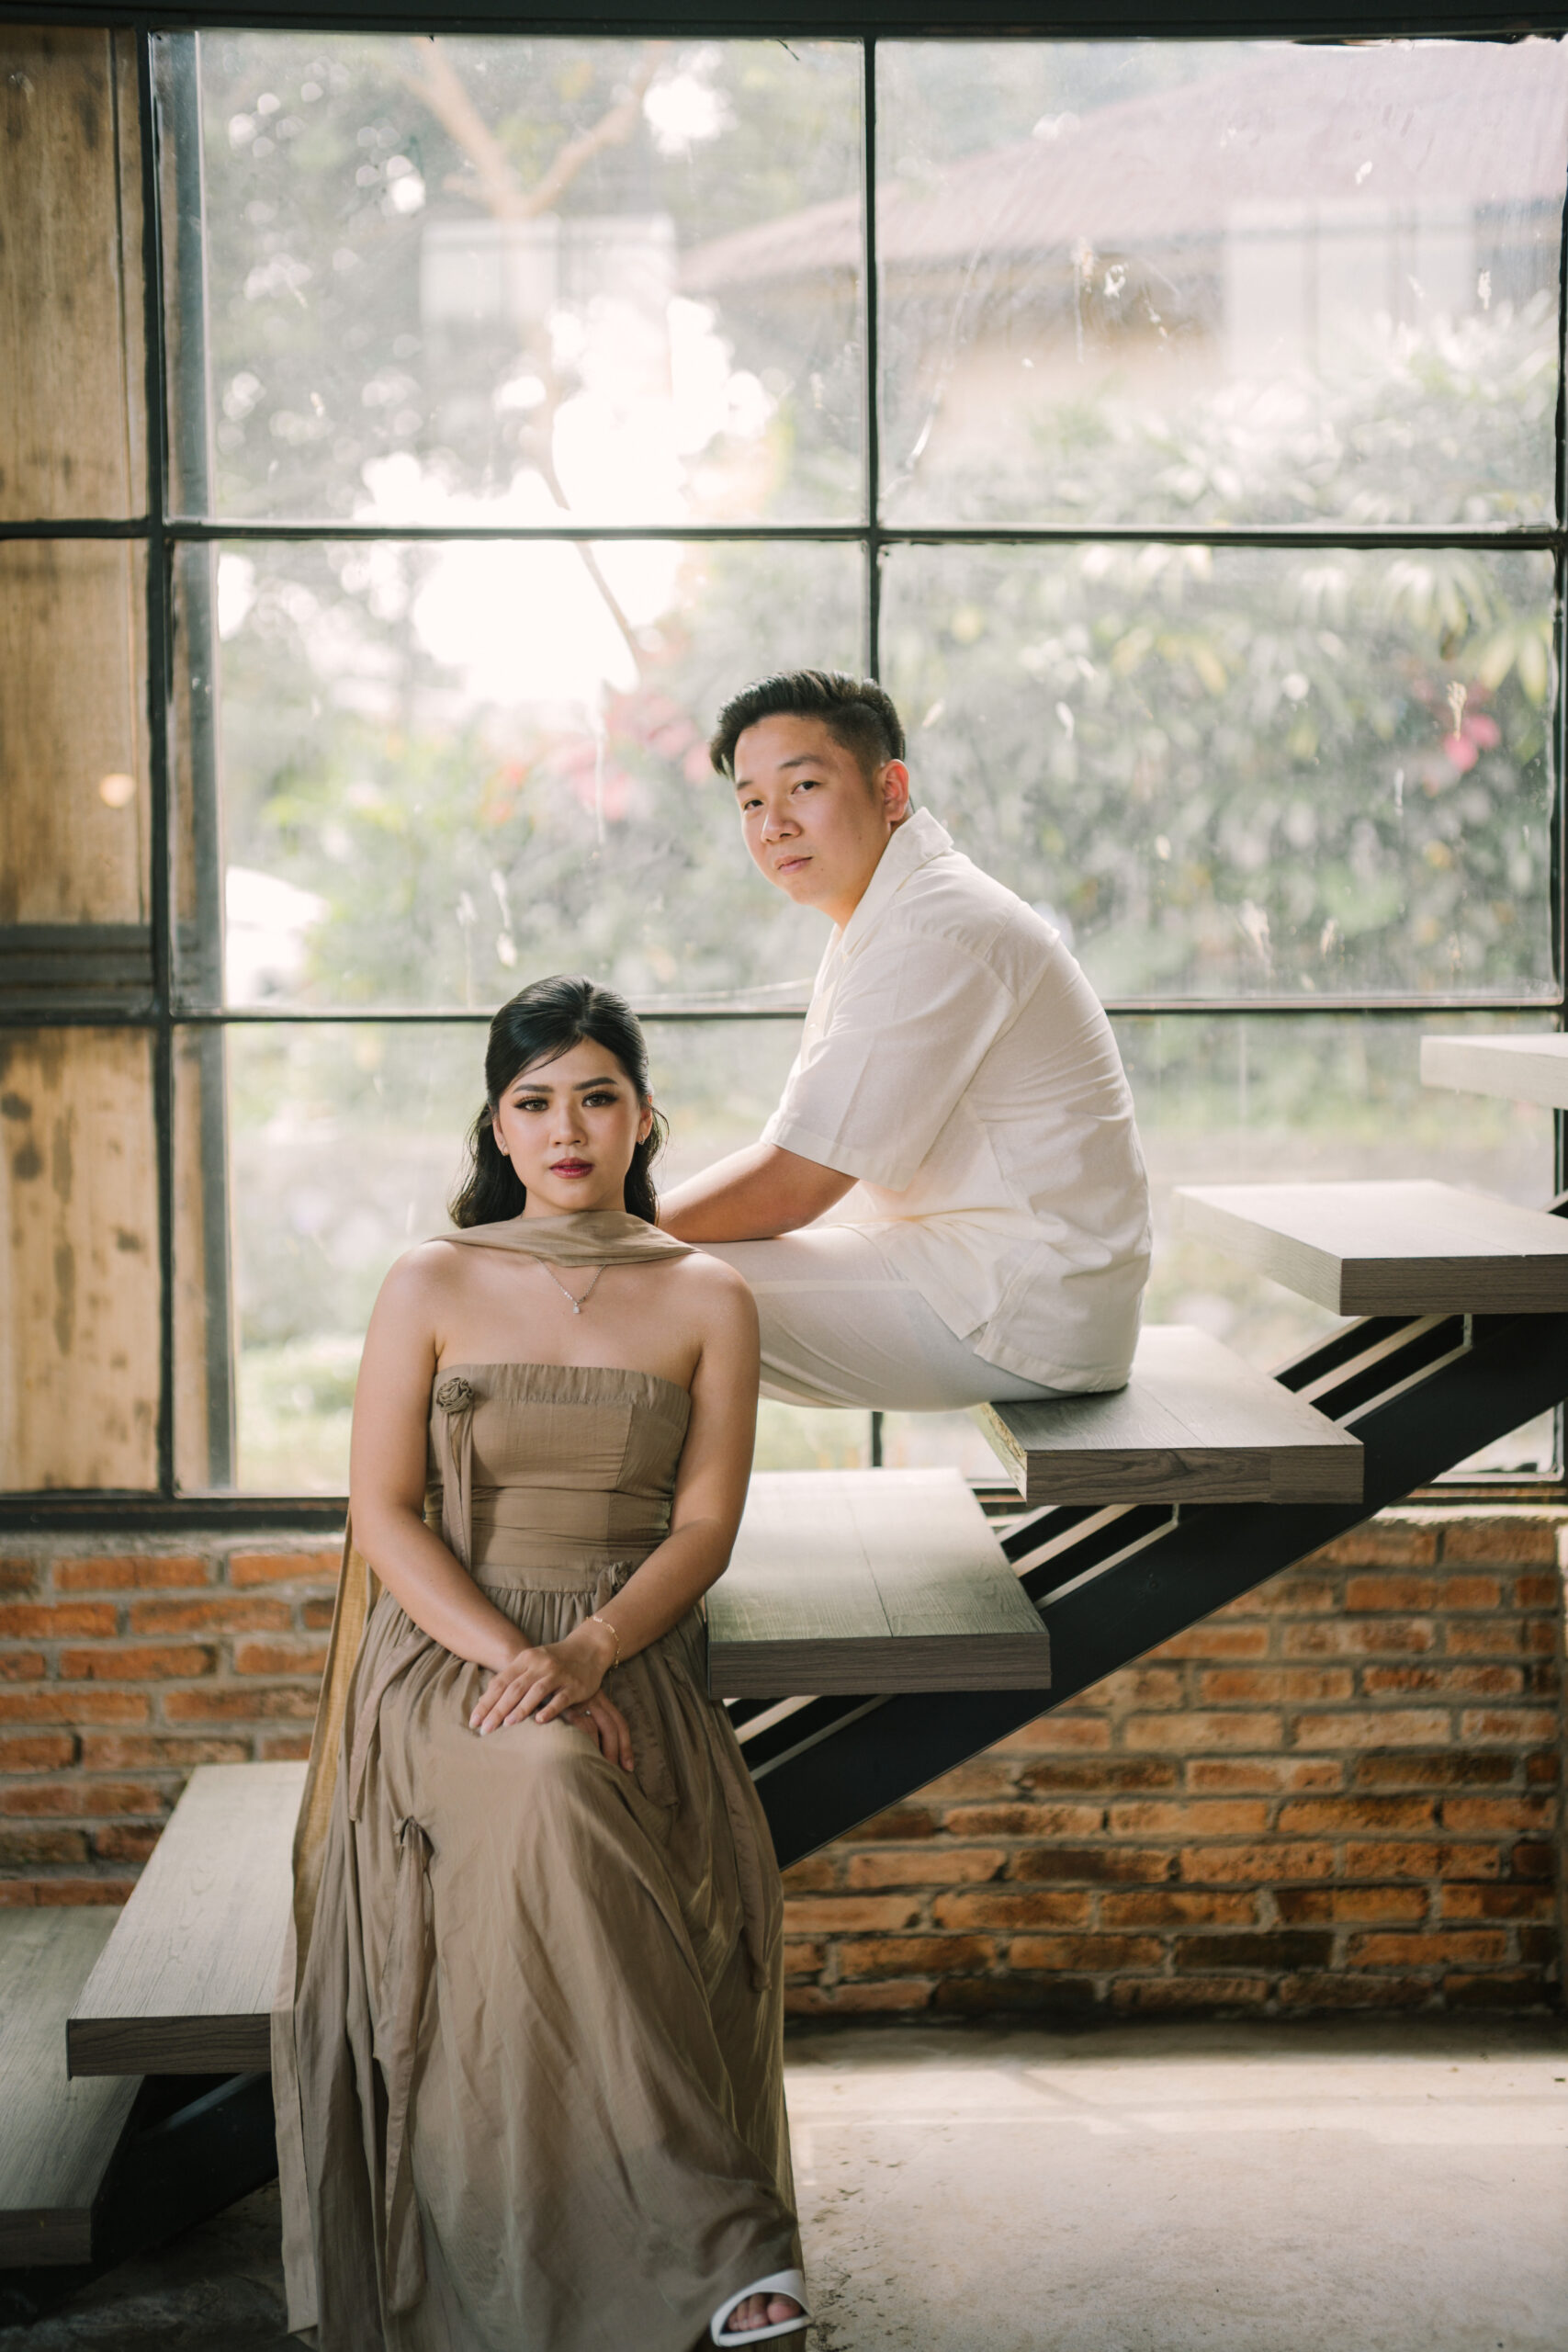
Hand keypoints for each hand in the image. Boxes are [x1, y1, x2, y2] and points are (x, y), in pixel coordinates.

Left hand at [469, 1624, 632, 1768]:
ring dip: (520, 1708)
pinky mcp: (575, 1685)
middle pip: (514, 1688)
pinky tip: (539, 1721)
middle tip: (485, 1730)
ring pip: (536, 1691)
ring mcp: (558, 1674)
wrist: (589, 1649)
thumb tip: (485, 1702)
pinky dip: (550, 1709)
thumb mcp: (531, 1664)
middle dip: (497, 1710)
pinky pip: (561, 1698)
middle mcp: (540, 1665)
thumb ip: (512, 1679)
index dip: (486, 1702)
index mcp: (525, 1659)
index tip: (474, 1721)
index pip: (500, 1682)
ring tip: (507, 1725)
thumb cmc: (554, 1661)